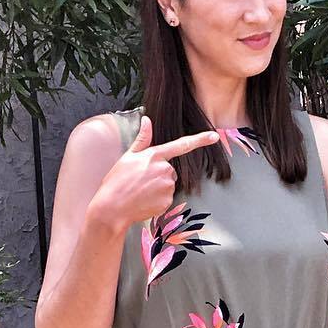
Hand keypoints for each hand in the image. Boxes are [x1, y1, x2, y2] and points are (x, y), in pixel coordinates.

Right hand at [92, 115, 219, 229]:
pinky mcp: (167, 201)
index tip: (215, 136)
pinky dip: (158, 200)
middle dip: (159, 175)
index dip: (200, 140)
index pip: (182, 145)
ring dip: (158, 188)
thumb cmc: (117, 181)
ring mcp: (167, 186)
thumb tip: (147, 120)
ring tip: (141, 192)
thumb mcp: (127, 156)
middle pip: (170, 170)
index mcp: (154, 155)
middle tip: (140, 181)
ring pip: (169, 185)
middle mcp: (164, 169)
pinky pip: (167, 199)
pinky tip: (144, 201)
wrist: (112, 208)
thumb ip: (142, 139)